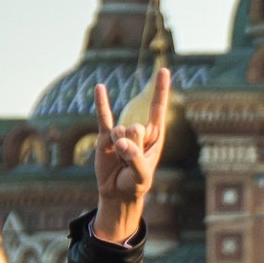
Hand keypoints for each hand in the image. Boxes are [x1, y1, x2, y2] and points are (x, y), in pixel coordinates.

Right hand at [90, 67, 170, 245]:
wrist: (117, 192)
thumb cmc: (135, 183)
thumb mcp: (142, 175)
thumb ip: (135, 158)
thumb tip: (121, 142)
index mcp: (155, 137)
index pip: (157, 109)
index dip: (160, 90)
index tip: (163, 70)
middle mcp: (139, 130)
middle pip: (136, 128)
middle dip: (132, 148)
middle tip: (130, 162)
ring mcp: (122, 132)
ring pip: (120, 132)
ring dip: (118, 151)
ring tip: (121, 161)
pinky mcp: (105, 135)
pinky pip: (103, 117)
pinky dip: (101, 103)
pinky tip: (100, 88)